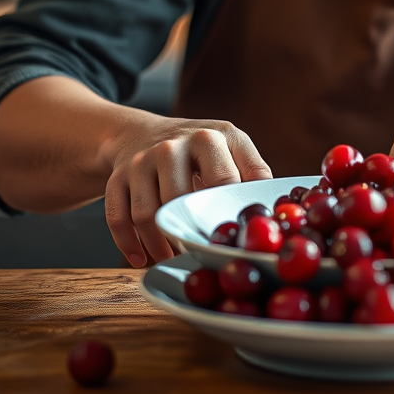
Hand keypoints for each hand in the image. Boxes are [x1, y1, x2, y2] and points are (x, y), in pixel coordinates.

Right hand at [103, 117, 271, 267]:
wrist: (143, 134)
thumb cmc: (200, 149)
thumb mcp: (232, 147)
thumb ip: (254, 172)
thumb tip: (275, 207)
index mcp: (211, 137)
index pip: (224, 180)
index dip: (226, 213)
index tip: (232, 238)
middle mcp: (173, 145)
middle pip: (180, 199)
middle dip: (190, 232)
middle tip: (199, 253)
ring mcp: (142, 160)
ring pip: (148, 213)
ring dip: (160, 245)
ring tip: (174, 257)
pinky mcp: (117, 177)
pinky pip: (118, 218)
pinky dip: (129, 244)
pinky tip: (141, 259)